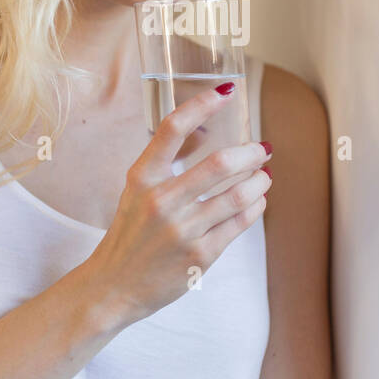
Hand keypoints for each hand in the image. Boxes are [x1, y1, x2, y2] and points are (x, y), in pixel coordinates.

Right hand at [84, 82, 272, 325]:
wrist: (113, 287)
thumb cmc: (129, 235)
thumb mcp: (136, 191)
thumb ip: (167, 164)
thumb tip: (209, 133)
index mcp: (142, 178)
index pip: (172, 128)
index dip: (203, 104)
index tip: (226, 91)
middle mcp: (161, 201)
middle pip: (219, 163)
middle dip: (251, 153)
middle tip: (263, 149)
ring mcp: (182, 230)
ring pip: (238, 195)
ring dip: (260, 181)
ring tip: (265, 176)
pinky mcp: (200, 256)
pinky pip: (239, 223)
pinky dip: (256, 208)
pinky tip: (258, 201)